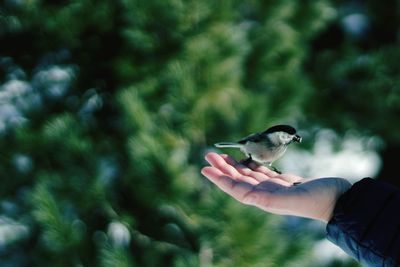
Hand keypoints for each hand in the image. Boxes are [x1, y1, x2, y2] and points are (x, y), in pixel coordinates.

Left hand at [201, 152, 350, 221]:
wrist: (338, 199)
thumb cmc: (317, 199)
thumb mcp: (292, 199)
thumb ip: (269, 198)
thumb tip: (247, 196)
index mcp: (264, 199)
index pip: (236, 188)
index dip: (220, 179)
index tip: (205, 168)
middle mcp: (265, 193)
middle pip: (238, 179)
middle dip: (222, 167)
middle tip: (208, 154)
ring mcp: (274, 187)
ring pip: (247, 175)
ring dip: (233, 166)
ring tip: (220, 156)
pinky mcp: (283, 181)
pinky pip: (260, 172)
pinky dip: (250, 165)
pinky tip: (244, 160)